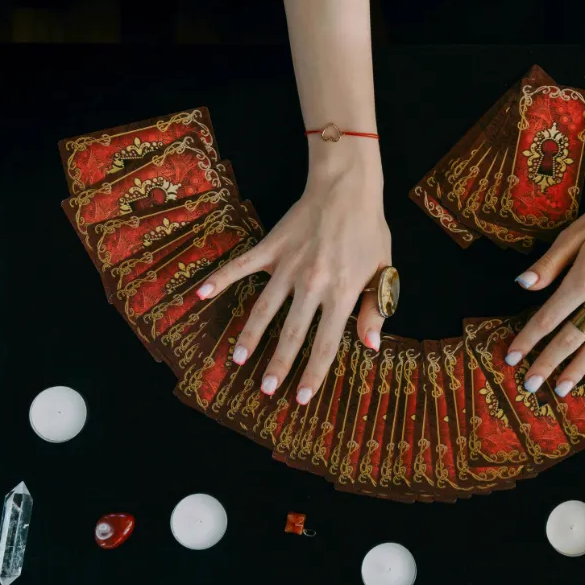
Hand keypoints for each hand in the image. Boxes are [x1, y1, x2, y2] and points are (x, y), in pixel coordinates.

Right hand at [197, 144, 389, 405]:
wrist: (347, 187)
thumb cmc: (369, 231)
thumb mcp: (384, 271)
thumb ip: (375, 309)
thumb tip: (371, 346)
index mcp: (342, 292)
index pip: (325, 342)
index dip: (313, 373)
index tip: (300, 397)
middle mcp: (312, 283)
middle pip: (292, 333)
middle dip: (278, 365)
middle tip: (266, 389)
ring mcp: (289, 265)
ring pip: (264, 308)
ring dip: (249, 336)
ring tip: (236, 360)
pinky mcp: (271, 247)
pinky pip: (242, 267)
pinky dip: (220, 280)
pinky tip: (200, 296)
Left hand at [506, 179, 584, 395]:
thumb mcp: (576, 233)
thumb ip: (550, 263)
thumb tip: (523, 285)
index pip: (549, 317)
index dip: (528, 339)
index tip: (512, 357)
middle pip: (570, 339)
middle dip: (547, 364)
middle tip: (530, 385)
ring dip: (576, 370)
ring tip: (561, 390)